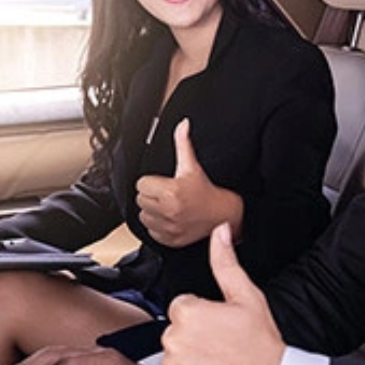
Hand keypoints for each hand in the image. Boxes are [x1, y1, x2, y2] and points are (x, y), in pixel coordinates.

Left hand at [136, 119, 243, 247]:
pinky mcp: (170, 240)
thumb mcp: (192, 165)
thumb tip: (183, 124)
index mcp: (171, 192)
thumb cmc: (207, 191)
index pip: (141, 184)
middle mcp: (169, 211)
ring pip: (144, 216)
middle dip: (151, 195)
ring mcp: (169, 227)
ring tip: (167, 206)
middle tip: (166, 194)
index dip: (151, 182)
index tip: (163, 183)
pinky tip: (170, 218)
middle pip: (141, 200)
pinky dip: (158, 226)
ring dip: (152, 211)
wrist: (224, 214)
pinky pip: (151, 232)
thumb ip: (183, 143)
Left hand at [162, 222, 284, 364]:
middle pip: (175, 333)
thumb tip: (220, 231)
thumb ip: (225, 261)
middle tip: (221, 346)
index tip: (220, 328)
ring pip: (173, 358)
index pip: (182, 308)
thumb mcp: (247, 295)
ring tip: (217, 364)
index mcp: (188, 312)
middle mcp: (174, 339)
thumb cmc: (262, 343)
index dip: (203, 317)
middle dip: (194, 338)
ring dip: (189, 362)